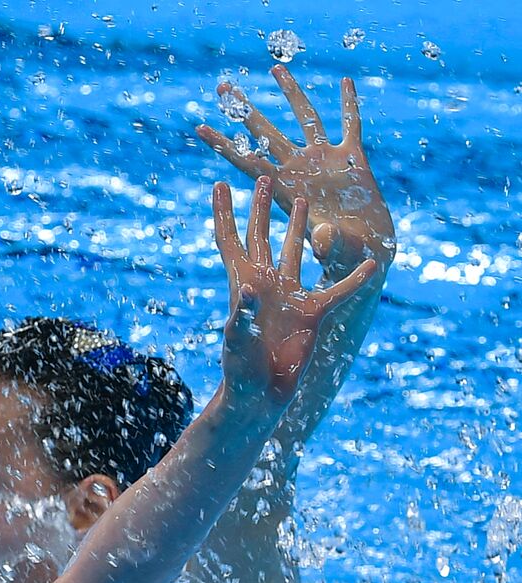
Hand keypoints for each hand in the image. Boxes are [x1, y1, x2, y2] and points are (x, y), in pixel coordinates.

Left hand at [197, 65, 394, 281]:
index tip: (199, 128)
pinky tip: (344, 82)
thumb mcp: (333, 255)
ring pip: (306, 119)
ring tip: (275, 69)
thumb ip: (328, 247)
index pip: (247, 161)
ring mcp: (326, 162)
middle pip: (266, 133)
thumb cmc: (341, 260)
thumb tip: (322, 238)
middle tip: (223, 87)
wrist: (365, 256)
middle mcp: (300, 170)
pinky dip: (349, 104)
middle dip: (244, 110)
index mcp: (285, 190)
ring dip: (292, 94)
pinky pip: (351, 125)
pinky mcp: (353, 160)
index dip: (224, 145)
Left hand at [214, 177, 376, 407]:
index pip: (230, 240)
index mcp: (242, 283)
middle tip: (265, 177)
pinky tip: (372, 264)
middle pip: (262, 236)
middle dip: (262, 208)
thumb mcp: (238, 340)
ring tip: (304, 202)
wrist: (260, 393)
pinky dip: (354, 278)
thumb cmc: (240, 368)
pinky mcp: (312, 312)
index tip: (220, 183)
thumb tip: (248, 290)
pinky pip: (339, 290)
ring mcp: (289, 294)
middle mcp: (265, 282)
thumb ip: (242, 316)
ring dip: (300, 228)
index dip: (224, 212)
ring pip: (295, 252)